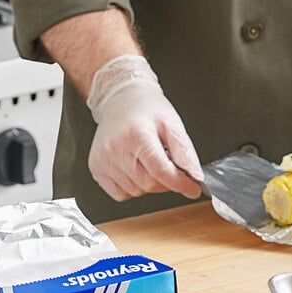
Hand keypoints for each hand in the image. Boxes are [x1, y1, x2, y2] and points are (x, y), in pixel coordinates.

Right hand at [87, 55, 202, 200]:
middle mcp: (116, 148)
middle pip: (149, 184)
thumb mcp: (172, 123)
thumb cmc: (146, 108)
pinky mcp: (96, 167)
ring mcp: (104, 160)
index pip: (161, 171)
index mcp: (136, 134)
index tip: (192, 188)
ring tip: (148, 161)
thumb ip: (185, 151)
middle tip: (170, 167)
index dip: (181, 184)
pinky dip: (132, 187)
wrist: (120, 98)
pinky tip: (134, 169)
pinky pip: (120, 194)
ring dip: (148, 184)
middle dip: (166, 182)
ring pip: (136, 191)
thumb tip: (195, 177)